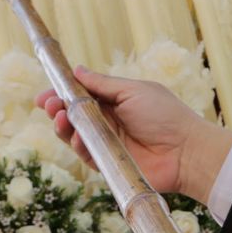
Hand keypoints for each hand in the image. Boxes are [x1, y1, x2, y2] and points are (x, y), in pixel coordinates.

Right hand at [36, 67, 231, 204]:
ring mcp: (107, 142)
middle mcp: (109, 121)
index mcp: (116, 100)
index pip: (82, 94)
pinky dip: (77, 145)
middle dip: (56, 108)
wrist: (186, 151)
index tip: (45, 93)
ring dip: (62, 126)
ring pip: (75, 134)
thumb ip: (103, 84)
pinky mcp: (108, 163)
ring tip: (59, 117)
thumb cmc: (165, 116)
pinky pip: (85, 154)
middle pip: (74, 114)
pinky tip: (76, 136)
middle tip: (47, 104)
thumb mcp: (132, 91)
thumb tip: (78, 70)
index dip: (62, 93)